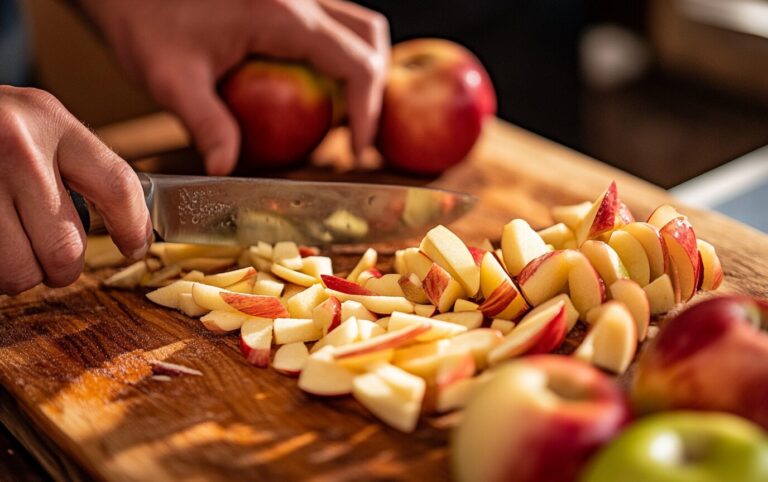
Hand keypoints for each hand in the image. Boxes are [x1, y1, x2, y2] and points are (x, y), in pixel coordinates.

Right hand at [0, 86, 151, 294]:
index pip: (118, 187)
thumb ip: (77, 164)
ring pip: (20, 272)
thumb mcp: (36, 122)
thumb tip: (127, 225)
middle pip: (66, 249)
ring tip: (12, 250)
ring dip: (21, 274)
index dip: (134, 229)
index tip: (134, 248)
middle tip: (53, 260)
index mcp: (50, 122)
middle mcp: (16, 149)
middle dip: (62, 267)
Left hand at [80, 0, 389, 173]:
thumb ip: (205, 123)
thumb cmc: (141, 17)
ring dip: (357, 69)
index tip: (359, 148)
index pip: (355, 60)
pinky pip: (329, 25)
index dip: (369, 108)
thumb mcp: (171, 77)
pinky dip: (334, 58)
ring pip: (353, 25)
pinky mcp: (282, 0)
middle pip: (368, 35)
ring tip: (339, 115)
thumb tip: (225, 168)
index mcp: (283, 13)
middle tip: (355, 133)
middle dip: (373, 86)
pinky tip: (312, 90)